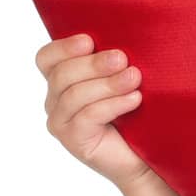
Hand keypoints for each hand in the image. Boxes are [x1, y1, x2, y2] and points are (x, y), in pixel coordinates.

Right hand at [35, 33, 158, 193]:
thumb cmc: (138, 113)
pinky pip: (87, 117)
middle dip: (93, 64)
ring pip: (74, 95)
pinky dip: (112, 104)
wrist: (148, 156)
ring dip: (107, 84)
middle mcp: (55, 101)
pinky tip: (134, 99)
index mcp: (62, 81)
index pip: (46, 58)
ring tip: (134, 78)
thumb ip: (115, 59)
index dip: (63, 47)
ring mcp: (61, 123)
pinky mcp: (74, 141)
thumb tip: (124, 39)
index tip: (89, 41)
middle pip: (61, 75)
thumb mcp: (124, 80)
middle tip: (122, 58)